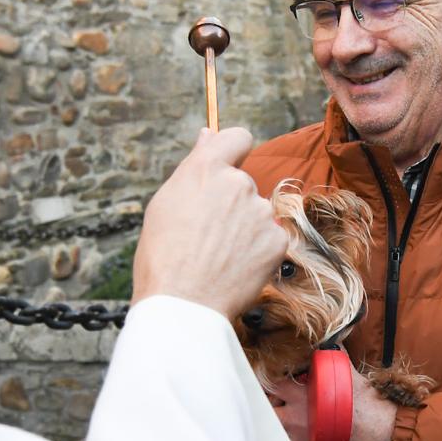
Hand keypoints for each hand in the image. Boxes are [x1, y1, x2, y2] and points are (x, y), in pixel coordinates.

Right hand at [132, 127, 286, 319]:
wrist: (183, 306)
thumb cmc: (163, 257)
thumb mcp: (166, 203)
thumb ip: (194, 167)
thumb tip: (209, 134)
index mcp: (206, 169)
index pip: (237, 137)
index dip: (234, 149)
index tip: (228, 166)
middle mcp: (239, 183)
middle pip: (243, 184)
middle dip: (231, 204)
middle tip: (206, 236)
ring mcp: (261, 212)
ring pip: (256, 214)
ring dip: (244, 229)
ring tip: (218, 257)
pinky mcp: (278, 240)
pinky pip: (270, 239)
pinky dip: (257, 252)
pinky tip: (235, 269)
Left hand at [268, 366, 398, 440]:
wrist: (385, 434)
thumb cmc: (369, 403)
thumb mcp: (349, 374)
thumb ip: (332, 358)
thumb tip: (330, 341)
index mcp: (300, 394)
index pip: (269, 386)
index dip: (272, 387)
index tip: (278, 390)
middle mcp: (294, 418)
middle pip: (266, 413)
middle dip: (271, 409)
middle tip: (282, 409)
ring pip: (273, 437)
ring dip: (279, 431)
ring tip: (293, 428)